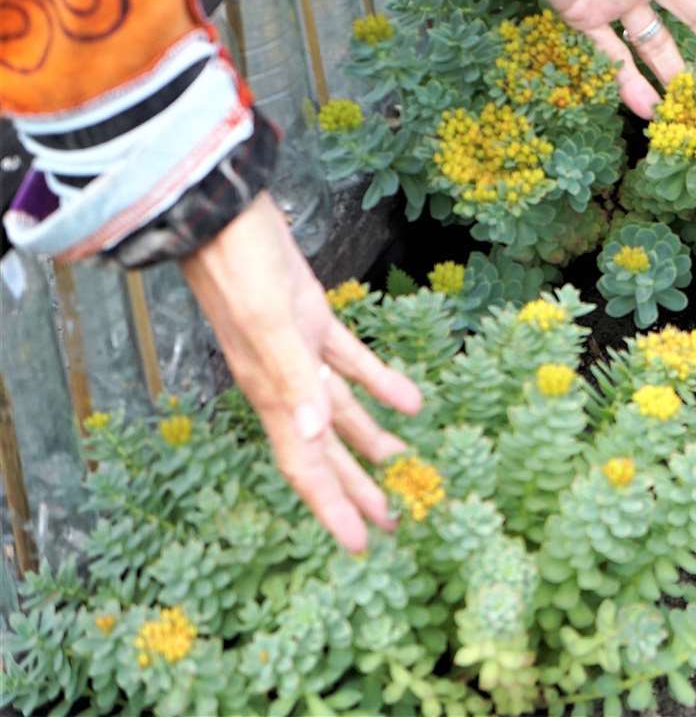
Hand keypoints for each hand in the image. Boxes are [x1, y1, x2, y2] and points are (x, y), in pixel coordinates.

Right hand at [180, 194, 421, 551]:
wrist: (221, 210)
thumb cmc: (241, 263)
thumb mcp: (269, 321)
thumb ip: (291, 379)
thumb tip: (314, 435)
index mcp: (271, 393)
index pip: (306, 465)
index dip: (333, 508)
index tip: (361, 547)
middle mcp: (283, 381)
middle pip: (327, 450)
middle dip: (357, 489)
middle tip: (393, 526)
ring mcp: (298, 350)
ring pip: (342, 410)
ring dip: (372, 441)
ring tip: (406, 471)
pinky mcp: (312, 317)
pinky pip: (352, 362)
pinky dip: (381, 383)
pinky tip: (412, 402)